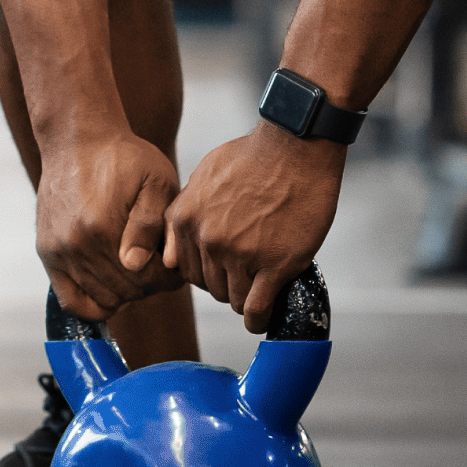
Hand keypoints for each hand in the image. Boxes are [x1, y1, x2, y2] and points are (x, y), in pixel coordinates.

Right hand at [35, 128, 184, 321]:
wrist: (77, 140)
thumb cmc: (123, 157)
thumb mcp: (154, 178)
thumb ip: (151, 223)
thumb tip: (136, 264)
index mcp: (104, 229)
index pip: (147, 279)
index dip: (168, 276)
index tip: (173, 263)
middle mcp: (76, 246)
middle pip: (126, 292)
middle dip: (149, 282)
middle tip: (156, 263)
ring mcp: (58, 251)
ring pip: (102, 299)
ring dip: (125, 291)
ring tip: (135, 266)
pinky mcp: (46, 252)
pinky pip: (70, 299)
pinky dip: (93, 303)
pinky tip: (110, 288)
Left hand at [164, 122, 344, 331]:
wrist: (296, 147)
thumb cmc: (253, 156)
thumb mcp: (203, 175)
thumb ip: (184, 214)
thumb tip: (171, 254)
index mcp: (187, 218)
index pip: (186, 269)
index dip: (207, 271)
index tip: (222, 270)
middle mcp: (208, 239)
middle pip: (210, 286)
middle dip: (228, 284)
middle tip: (247, 276)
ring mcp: (240, 254)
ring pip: (233, 299)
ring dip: (246, 299)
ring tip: (260, 290)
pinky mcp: (273, 265)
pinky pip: (257, 308)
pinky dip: (259, 320)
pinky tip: (265, 318)